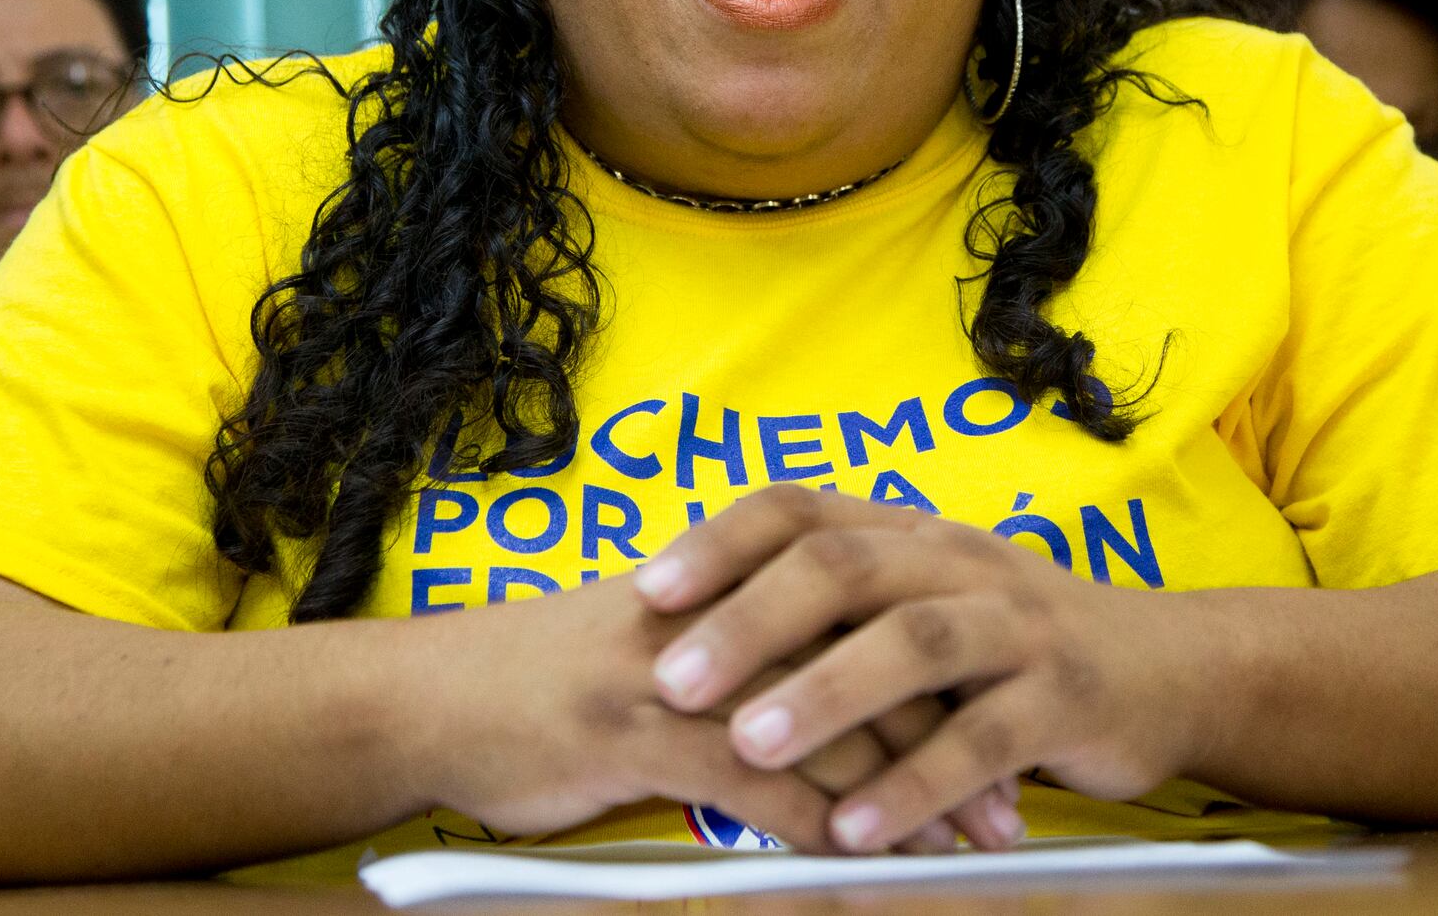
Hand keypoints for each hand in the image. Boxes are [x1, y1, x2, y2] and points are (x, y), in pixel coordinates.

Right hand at [409, 572, 968, 851]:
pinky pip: (753, 780)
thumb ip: (734, 668)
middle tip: (1010, 802)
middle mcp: (709, 612)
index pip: (860, 616)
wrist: (426, 702)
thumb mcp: (649, 654)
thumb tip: (820, 717)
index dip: (936, 677)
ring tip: (968, 846)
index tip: (995, 728)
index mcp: (721, 581)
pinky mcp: (635, 732)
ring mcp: (673, 669)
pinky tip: (866, 857)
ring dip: (907, 795)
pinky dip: (820, 823)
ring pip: (826, 727)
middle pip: (865, 667)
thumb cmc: (538, 690)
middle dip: (948, 739)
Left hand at [634, 485, 1216, 852]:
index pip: (800, 509)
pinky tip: (857, 828)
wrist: (1170, 669)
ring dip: (824, 696)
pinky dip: (913, 784)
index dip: (720, 543)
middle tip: (673, 679)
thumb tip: (693, 635)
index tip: (645, 590)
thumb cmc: (1012, 646)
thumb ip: (833, 615)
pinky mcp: (1065, 698)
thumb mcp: (922, 606)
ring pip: (912, 644)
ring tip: (751, 746)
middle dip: (750, 622)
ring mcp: (1016, 625)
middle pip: (844, 567)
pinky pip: (981, 738)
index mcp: (909, 533)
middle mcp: (957, 561)